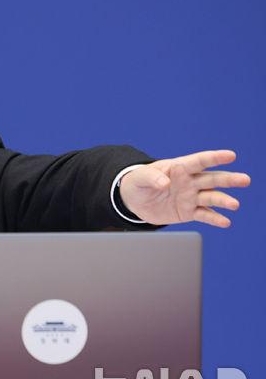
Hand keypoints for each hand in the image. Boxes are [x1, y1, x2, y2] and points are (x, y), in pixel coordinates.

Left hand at [119, 150, 250, 227]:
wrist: (134, 200)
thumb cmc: (138, 182)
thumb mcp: (140, 177)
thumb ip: (151, 178)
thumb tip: (164, 183)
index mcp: (179, 167)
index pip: (199, 161)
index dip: (215, 158)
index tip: (231, 156)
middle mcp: (190, 181)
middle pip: (212, 179)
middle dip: (228, 179)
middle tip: (244, 180)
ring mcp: (191, 197)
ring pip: (211, 197)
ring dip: (224, 201)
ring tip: (234, 204)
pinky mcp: (189, 212)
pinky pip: (204, 215)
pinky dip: (215, 219)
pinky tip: (225, 222)